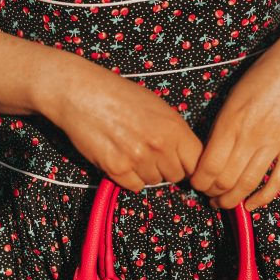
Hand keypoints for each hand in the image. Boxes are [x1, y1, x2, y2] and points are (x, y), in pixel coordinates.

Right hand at [41, 55, 202, 192]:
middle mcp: (159, 145)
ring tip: (132, 150)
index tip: (181, 162)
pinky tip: (121, 158)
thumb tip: (186, 156)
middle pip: (176, 175)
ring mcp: (138, 158)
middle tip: (151, 153)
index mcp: (174, 127)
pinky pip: (134, 186)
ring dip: (146, 172)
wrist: (82, 93)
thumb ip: (174, 132)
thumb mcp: (158, 106)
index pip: (197, 162)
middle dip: (166, 168)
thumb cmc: (119, 95)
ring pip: (154, 181)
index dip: (189, 164)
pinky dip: (129, 178)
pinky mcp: (116, 168)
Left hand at [188, 34, 279, 212]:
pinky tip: (251, 204)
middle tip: (207, 195)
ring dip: (232, 201)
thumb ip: (223, 123)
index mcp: (231, 120)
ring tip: (223, 204)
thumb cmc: (267, 70)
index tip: (195, 182)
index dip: (198, 181)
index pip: (208, 166)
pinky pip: (277, 181)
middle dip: (212, 194)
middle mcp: (251, 135)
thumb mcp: (235, 93)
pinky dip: (262, 198)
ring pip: (248, 185)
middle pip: (225, 180)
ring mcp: (275, 143)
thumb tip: (209, 152)